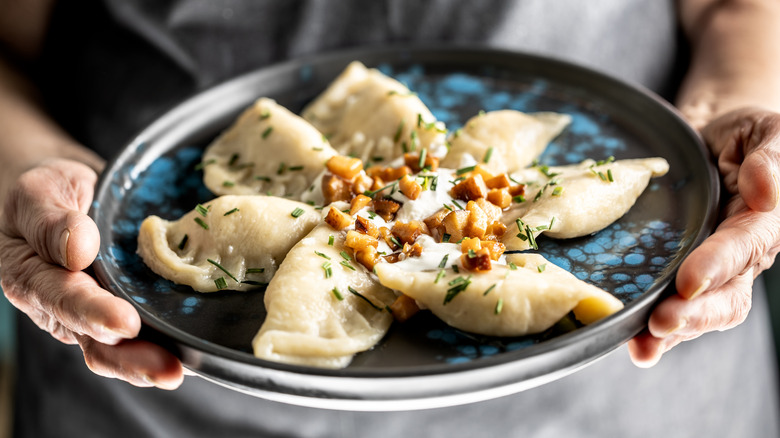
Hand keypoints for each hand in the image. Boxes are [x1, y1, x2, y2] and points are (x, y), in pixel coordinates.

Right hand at [0, 159, 183, 387]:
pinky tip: (194, 354)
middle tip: (169, 370)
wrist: (62, 197)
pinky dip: (166, 347)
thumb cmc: (48, 193)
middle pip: (96, 344)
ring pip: (120, 351)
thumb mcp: (39, 192)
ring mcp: (92, 317)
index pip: (65, 302)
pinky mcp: (119, 313)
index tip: (127, 324)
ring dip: (151, 364)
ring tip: (184, 371)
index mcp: (33, 278)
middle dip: (133, 360)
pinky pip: (141, 338)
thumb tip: (78, 250)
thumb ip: (50, 221)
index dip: (96, 315)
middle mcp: (61, 308)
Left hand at [628, 107, 779, 365]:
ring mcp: (716, 269)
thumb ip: (770, 157)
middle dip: (695, 312)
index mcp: (762, 220)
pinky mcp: (688, 275)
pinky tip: (638, 349)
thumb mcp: (762, 131)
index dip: (718, 265)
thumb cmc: (742, 135)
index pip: (744, 247)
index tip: (688, 280)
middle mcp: (742, 253)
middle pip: (727, 294)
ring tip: (645, 343)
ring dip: (676, 330)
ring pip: (704, 310)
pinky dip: (660, 335)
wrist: (712, 140)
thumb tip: (766, 191)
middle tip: (661, 322)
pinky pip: (680, 309)